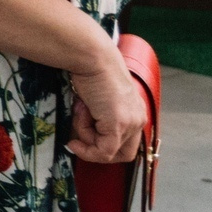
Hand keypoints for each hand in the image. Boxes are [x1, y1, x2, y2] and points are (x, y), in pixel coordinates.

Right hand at [66, 44, 147, 164]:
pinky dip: (86, 149)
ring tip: (78, 112)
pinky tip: (73, 139)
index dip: (105, 145)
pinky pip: (102, 151)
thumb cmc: (92, 68)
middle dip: (98, 150)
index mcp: (136, 109)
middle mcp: (138, 118)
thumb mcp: (99, 95)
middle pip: (124, 154)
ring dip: (86, 138)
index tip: (83, 139)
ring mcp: (130, 123)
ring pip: (108, 151)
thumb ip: (99, 113)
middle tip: (77, 140)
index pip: (128, 141)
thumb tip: (84, 130)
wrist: (92, 57)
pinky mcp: (118, 126)